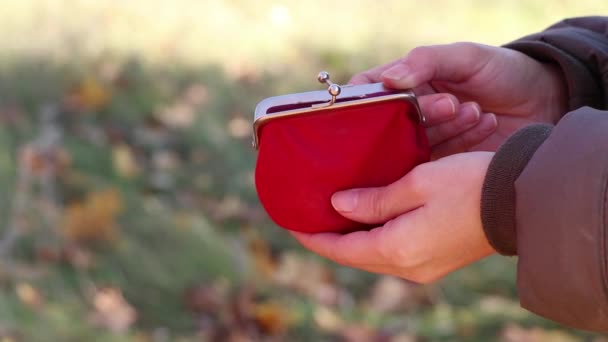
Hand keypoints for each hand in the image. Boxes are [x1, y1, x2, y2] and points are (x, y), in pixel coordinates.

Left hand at [292, 152, 495, 283]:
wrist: (521, 201)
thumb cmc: (469, 185)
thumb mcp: (414, 183)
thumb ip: (373, 200)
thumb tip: (338, 205)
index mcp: (397, 249)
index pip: (340, 250)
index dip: (312, 237)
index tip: (290, 222)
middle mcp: (408, 267)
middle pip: (355, 256)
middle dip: (328, 239)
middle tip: (307, 216)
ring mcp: (425, 267)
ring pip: (373, 255)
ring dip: (351, 238)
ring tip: (332, 216)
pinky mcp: (437, 260)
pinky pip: (393, 252)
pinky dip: (374, 238)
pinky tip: (367, 219)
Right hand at [351, 43, 567, 156]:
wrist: (545, 101)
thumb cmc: (502, 70)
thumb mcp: (465, 57)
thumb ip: (426, 62)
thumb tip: (388, 80)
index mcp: (407, 83)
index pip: (368, 94)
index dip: (365, 102)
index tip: (384, 105)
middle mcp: (410, 113)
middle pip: (389, 125)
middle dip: (420, 115)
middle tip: (452, 104)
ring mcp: (427, 140)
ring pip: (414, 145)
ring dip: (445, 129)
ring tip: (475, 110)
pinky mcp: (446, 164)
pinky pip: (439, 161)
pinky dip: (461, 143)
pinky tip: (485, 122)